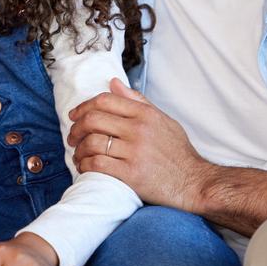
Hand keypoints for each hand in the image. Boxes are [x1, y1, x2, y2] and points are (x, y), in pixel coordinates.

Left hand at [68, 78, 212, 210]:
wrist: (194, 183)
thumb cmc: (178, 152)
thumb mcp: (163, 120)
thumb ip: (137, 101)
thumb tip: (113, 82)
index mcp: (145, 114)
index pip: (105, 100)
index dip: (83, 107)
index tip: (74, 116)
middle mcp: (139, 130)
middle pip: (93, 120)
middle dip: (76, 128)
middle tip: (72, 137)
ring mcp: (135, 152)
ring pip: (92, 143)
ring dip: (78, 149)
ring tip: (78, 154)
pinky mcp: (131, 174)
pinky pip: (97, 165)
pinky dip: (85, 165)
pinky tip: (84, 167)